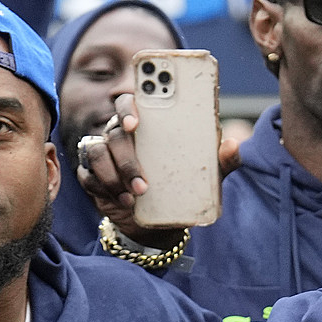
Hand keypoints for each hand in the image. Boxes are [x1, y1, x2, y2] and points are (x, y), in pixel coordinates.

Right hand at [75, 92, 214, 250]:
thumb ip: (222, 160)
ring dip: (116, 175)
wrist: (164, 218)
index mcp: (146, 125)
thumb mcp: (208, 175)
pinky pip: (88, 175)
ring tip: (136, 195)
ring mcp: (105, 154)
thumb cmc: (184, 185)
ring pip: (99, 152)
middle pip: (114, 131)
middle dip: (128, 157)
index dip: (129, 107)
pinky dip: (106, 187)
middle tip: (144, 181)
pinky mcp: (93, 176)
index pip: (130, 102)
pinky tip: (124, 201)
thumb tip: (234, 146)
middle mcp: (121, 134)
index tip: (135, 122)